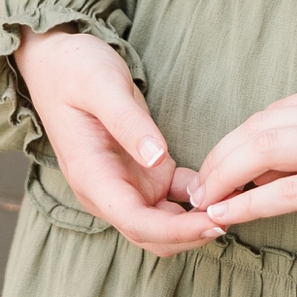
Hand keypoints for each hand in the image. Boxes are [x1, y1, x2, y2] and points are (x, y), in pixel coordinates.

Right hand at [14, 26, 224, 259]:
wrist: (58, 62)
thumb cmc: (74, 70)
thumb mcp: (101, 86)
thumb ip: (128, 123)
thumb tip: (157, 157)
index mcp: (92, 176)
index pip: (136, 222)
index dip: (176, 231)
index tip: (215, 222)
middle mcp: (108, 190)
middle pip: (152, 234)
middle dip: (192, 233)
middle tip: (238, 213)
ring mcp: (127, 183)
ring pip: (164, 223)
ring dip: (197, 220)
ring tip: (239, 201)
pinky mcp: (144, 170)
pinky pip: (175, 197)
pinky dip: (199, 198)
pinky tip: (228, 186)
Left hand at [187, 76, 296, 263]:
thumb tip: (262, 172)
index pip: (275, 110)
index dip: (236, 140)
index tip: (215, 169)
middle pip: (260, 124)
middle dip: (219, 157)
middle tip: (196, 189)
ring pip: (264, 149)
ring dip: (223, 177)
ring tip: (202, 203)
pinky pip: (286, 192)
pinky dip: (247, 204)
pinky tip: (226, 217)